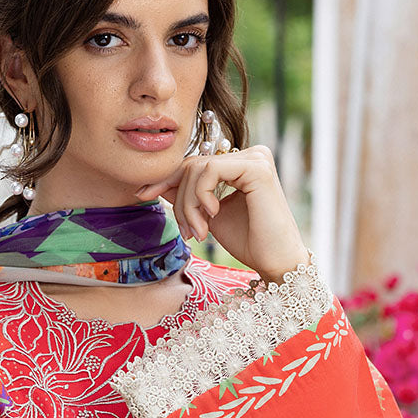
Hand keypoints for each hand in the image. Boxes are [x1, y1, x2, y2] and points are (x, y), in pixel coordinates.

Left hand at [136, 145, 309, 282]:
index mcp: (241, 163)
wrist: (275, 262)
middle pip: (192, 165)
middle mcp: (251, 154)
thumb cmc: (249, 242)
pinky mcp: (256, 166)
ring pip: (197, 168)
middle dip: (180, 201)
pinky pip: (209, 170)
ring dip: (189, 204)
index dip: (166, 178)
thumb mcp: (208, 215)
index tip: (143, 194)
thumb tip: (158, 183)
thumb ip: (188, 196)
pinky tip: (212, 216)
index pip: (195, 163)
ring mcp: (255, 157)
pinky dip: (201, 196)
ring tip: (199, 231)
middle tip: (188, 232)